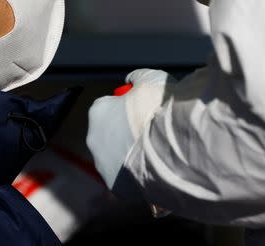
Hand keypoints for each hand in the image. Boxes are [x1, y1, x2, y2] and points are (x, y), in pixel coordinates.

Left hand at [86, 69, 175, 195]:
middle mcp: (94, 139)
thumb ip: (138, 77)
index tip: (145, 108)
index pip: (108, 106)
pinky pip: (128, 177)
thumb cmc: (159, 110)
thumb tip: (132, 79)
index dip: (128, 106)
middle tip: (152, 130)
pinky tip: (157, 166)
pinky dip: (139, 172)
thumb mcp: (152, 79)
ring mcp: (104, 165)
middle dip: (127, 131)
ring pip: (118, 156)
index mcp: (98, 112)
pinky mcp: (117, 186)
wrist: (170, 148)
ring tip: (158, 150)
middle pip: (111, 132)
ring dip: (133, 153)